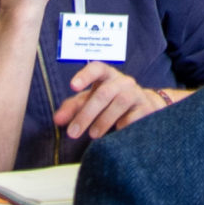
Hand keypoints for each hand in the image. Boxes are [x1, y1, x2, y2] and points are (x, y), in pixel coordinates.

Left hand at [54, 63, 172, 141]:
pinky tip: (116, 133)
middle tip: (73, 133)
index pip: (97, 68)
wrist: (143, 108)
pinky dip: (124, 125)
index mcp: (107, 76)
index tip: (72, 86)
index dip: (85, 75)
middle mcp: (123, 81)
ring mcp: (136, 93)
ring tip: (93, 136)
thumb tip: (57, 120)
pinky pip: (135, 116)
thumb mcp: (90, 102)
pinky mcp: (146, 108)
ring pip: (120, 102)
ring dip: (104, 120)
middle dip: (87, 114)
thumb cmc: (110, 104)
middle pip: (104, 93)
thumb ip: (73, 108)